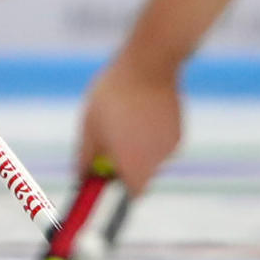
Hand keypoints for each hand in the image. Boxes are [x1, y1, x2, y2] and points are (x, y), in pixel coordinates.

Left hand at [75, 57, 181, 195]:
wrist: (150, 64)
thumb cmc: (114, 95)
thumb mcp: (90, 126)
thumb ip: (85, 156)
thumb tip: (80, 176)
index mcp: (134, 164)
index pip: (130, 195)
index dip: (117, 190)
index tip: (105, 179)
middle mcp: (157, 161)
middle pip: (141, 177)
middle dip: (125, 166)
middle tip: (108, 145)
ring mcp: (170, 146)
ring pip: (150, 158)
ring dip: (137, 148)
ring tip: (123, 119)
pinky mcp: (178, 132)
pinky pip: (160, 143)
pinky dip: (149, 135)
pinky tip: (140, 113)